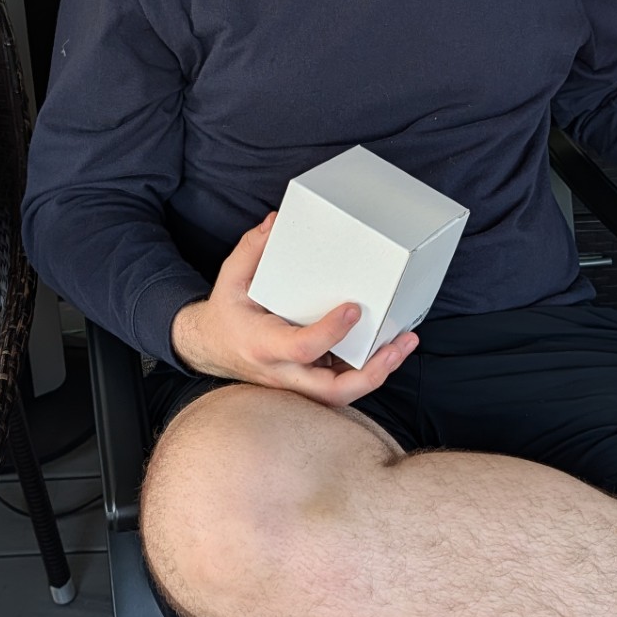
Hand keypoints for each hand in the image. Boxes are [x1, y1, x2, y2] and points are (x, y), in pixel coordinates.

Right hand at [170, 212, 416, 406]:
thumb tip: (277, 222)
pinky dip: (368, 371)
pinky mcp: (308, 383)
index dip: (330, 332)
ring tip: (405, 344)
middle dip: (371, 372)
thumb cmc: (227, 312)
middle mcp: (282, 371)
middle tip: (399, 344)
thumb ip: (253, 249)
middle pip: (331, 391)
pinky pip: (341, 385)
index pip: (302, 347)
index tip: (354, 308)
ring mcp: (297, 383)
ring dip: (378, 372)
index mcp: (263, 344)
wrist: (212, 348)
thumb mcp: (231, 277)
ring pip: (341, 394)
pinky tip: (390, 349)